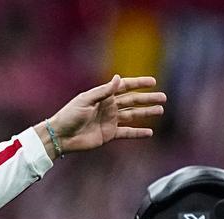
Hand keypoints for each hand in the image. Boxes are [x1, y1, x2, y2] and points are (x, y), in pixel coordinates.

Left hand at [37, 75, 165, 158]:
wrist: (60, 137)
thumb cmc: (69, 115)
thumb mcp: (86, 100)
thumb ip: (104, 91)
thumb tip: (118, 77)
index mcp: (103, 96)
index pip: (124, 87)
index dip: (139, 84)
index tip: (153, 82)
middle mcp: (108, 107)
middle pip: (132, 101)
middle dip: (148, 99)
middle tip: (163, 98)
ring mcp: (109, 121)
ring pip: (132, 115)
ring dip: (146, 113)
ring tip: (160, 110)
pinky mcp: (108, 134)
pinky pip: (127, 133)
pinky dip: (138, 133)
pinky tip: (150, 132)